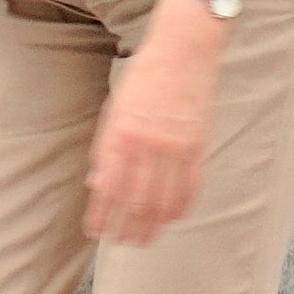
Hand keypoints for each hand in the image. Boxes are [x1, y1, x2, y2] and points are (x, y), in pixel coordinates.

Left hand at [85, 2, 223, 244]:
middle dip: (126, 227)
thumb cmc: (142, 80)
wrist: (183, 52)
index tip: (95, 232)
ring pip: (163, 198)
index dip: (101, 215)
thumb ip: (105, 150)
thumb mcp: (113, 112)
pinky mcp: (198, 143)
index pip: (108, 188)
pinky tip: (173, 216)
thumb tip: (98, 185)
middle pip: (136, 200)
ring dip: (152, 223)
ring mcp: (176, 145)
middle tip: (121, 242)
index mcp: (120, 136)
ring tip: (145, 239)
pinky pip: (191, 184)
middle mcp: (147, 144)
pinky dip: (181, 204)